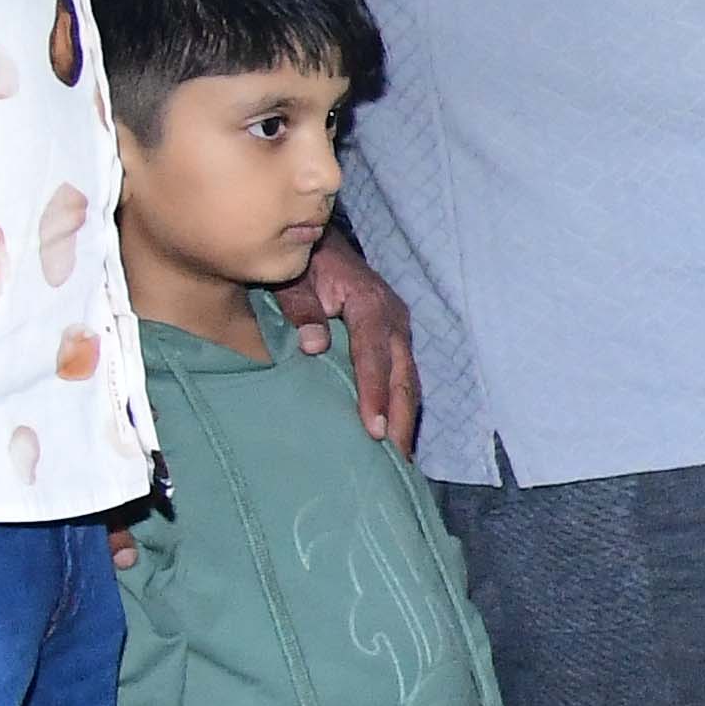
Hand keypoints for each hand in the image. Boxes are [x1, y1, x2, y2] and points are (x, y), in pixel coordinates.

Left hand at [292, 230, 419, 448]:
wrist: (324, 245)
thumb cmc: (306, 264)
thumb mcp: (295, 279)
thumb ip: (300, 309)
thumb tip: (313, 346)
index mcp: (370, 304)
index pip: (374, 357)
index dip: (374, 395)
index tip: (374, 430)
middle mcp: (393, 319)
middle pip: (403, 376)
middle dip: (401, 420)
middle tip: (396, 460)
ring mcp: (398, 330)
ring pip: (409, 380)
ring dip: (405, 419)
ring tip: (400, 458)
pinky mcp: (394, 340)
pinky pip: (403, 377)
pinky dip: (401, 406)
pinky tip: (395, 433)